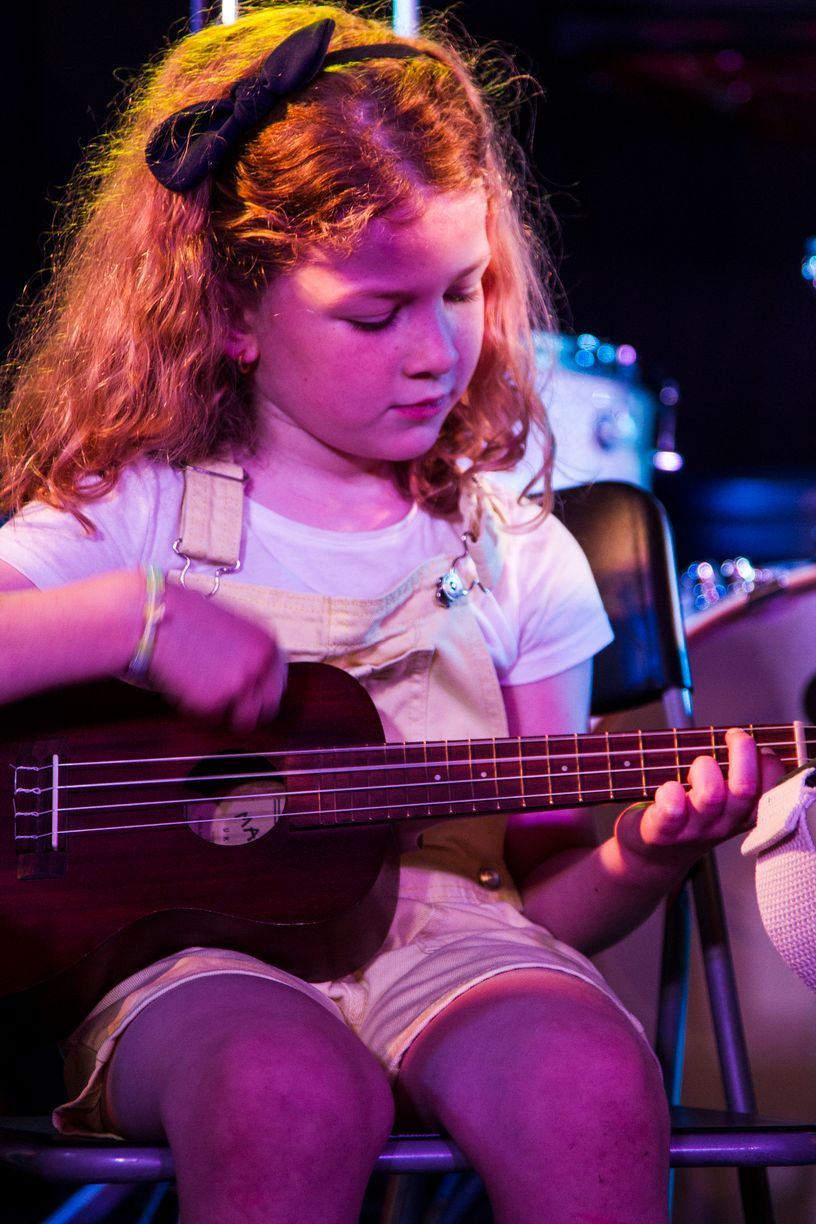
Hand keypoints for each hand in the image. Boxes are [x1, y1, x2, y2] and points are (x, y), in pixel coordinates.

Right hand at [146, 579, 286, 731]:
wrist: (154, 618)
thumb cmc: (184, 616)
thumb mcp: (231, 625)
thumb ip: (248, 650)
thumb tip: (253, 675)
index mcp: (266, 643)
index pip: (278, 683)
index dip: (261, 693)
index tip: (248, 696)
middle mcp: (260, 664)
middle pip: (268, 707)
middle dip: (249, 709)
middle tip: (228, 705)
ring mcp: (239, 684)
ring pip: (245, 720)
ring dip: (228, 714)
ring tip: (205, 695)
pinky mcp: (214, 701)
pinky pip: (214, 719)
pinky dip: (201, 711)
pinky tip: (186, 687)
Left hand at [616, 729, 784, 868]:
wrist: (653, 856)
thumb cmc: (689, 818)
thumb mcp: (722, 804)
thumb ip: (736, 778)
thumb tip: (746, 740)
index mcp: (741, 816)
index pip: (770, 792)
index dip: (769, 765)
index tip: (757, 748)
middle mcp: (722, 825)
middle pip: (744, 789)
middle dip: (743, 753)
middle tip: (733, 736)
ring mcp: (693, 830)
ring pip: (711, 796)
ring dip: (704, 768)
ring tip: (697, 765)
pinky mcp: (663, 832)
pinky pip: (671, 810)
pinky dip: (670, 792)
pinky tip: (668, 787)